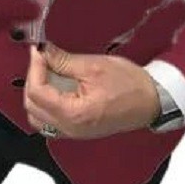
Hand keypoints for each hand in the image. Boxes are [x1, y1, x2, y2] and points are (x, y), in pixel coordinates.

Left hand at [23, 41, 160, 138]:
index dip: (35, 68)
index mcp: (73, 114)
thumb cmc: (130, 85)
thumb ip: (63, 60)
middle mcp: (69, 128)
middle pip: (32, 106)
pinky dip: (45, 104)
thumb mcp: (94, 66)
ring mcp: (72, 132)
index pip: (37, 92)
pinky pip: (49, 121)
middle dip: (33, 79)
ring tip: (47, 72)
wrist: (152, 101)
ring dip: (37, 94)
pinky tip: (54, 87)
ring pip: (37, 116)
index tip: (39, 50)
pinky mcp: (77, 130)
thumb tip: (43, 51)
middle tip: (42, 58)